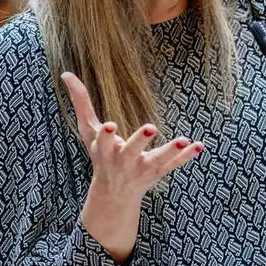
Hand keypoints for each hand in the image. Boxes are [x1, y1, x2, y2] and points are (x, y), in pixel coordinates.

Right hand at [62, 72, 203, 203]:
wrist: (114, 193)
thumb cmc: (99, 154)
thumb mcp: (87, 131)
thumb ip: (81, 102)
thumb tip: (65, 73)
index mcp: (104, 150)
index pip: (103, 141)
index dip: (106, 134)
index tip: (110, 125)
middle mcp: (123, 161)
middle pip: (131, 151)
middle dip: (139, 141)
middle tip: (150, 128)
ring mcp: (142, 168)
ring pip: (157, 160)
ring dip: (170, 151)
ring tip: (182, 139)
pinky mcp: (158, 172)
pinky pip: (173, 165)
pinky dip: (186, 157)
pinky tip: (199, 146)